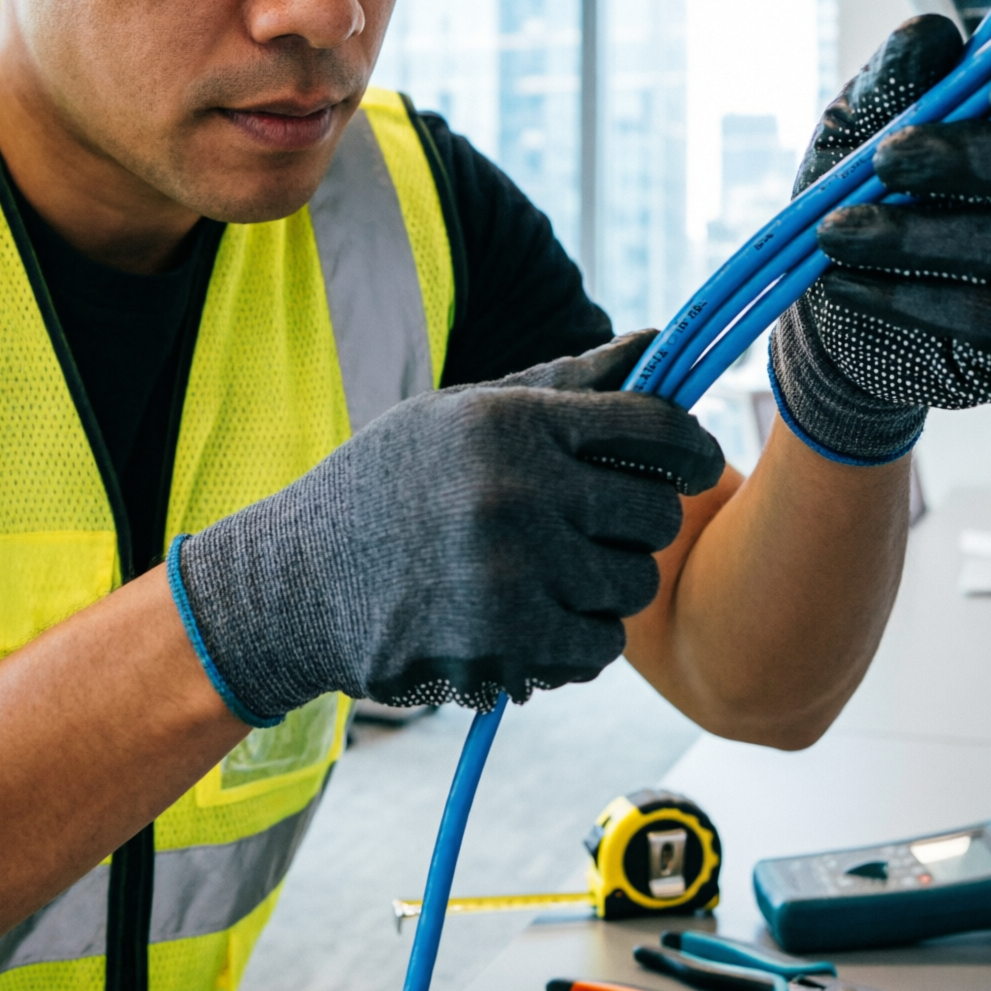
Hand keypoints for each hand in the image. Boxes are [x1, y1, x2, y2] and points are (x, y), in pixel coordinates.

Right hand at [170, 332, 724, 719]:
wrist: (294, 583)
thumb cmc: (386, 489)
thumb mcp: (459, 415)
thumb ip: (562, 385)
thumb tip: (659, 342)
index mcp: (512, 421)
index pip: (652, 425)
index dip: (691, 448)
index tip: (696, 464)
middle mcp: (518, 489)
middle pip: (655, 516)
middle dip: (636, 528)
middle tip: (594, 534)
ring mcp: (513, 570)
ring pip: (633, 586)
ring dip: (603, 590)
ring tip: (548, 580)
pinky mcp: (505, 643)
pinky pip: (598, 648)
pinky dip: (576, 643)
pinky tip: (532, 624)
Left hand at [771, 16, 990, 462]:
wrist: (831, 317)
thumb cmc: (867, 200)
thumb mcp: (862, 130)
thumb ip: (897, 80)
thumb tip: (930, 34)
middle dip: (974, 159)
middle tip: (887, 158)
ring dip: (916, 235)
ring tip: (836, 231)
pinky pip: (989, 322)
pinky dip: (906, 298)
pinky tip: (848, 284)